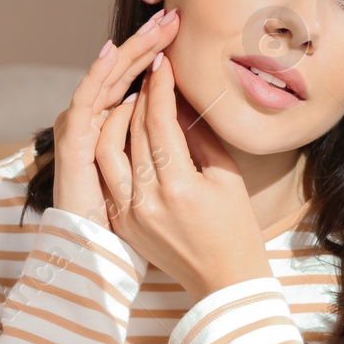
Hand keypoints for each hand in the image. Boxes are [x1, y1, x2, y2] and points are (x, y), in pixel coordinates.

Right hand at [51, 9, 179, 226]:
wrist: (141, 273)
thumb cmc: (172, 245)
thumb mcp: (183, 186)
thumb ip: (186, 147)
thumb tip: (199, 108)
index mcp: (122, 156)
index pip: (137, 102)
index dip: (155, 67)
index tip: (179, 39)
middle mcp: (99, 148)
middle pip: (119, 88)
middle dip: (143, 51)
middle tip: (169, 17)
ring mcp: (84, 150)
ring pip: (104, 91)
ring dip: (126, 55)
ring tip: (152, 26)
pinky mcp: (72, 155)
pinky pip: (87, 108)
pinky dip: (98, 78)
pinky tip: (113, 52)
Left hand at [94, 51, 270, 305]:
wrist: (223, 280)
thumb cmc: (235, 226)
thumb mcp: (226, 176)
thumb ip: (199, 134)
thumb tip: (179, 99)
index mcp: (179, 187)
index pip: (159, 121)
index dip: (160, 87)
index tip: (162, 62)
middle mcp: (147, 200)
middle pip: (133, 132)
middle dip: (140, 95)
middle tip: (149, 71)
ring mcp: (129, 214)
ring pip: (108, 150)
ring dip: (118, 120)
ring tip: (135, 101)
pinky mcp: (121, 223)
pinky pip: (109, 176)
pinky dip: (113, 149)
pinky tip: (125, 132)